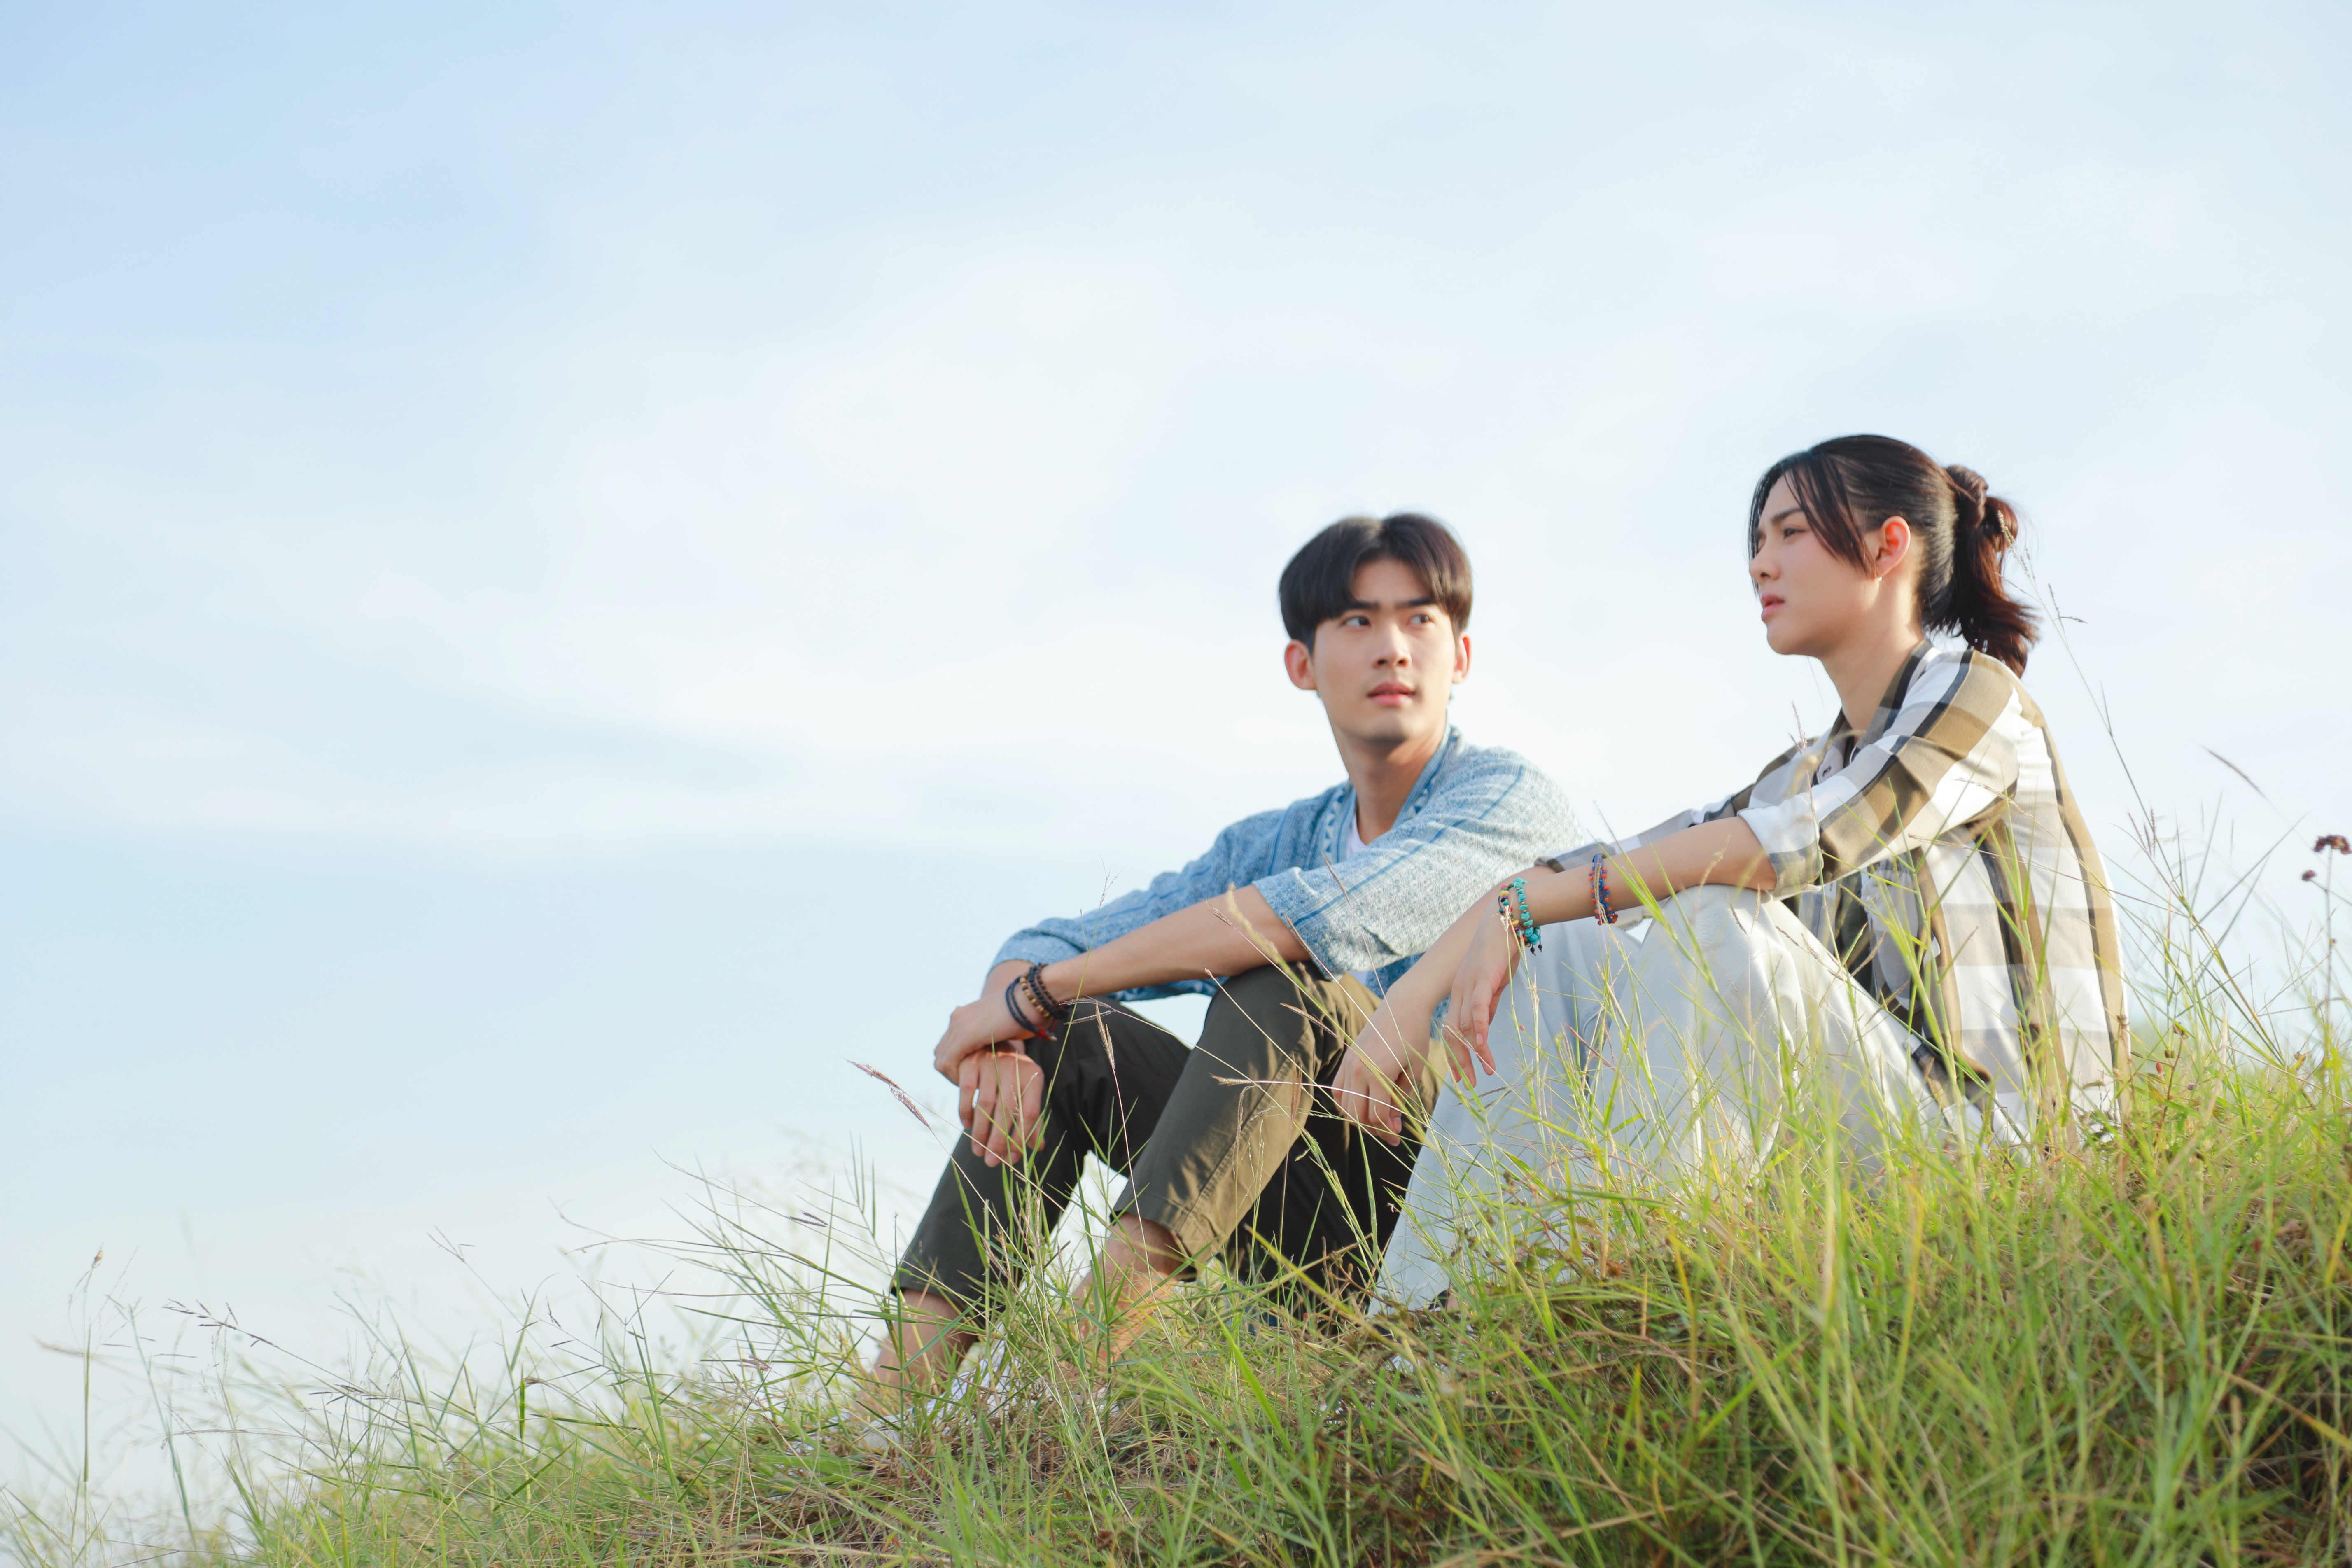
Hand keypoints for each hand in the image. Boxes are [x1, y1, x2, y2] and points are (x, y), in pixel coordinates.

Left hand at [932, 963, 1037, 1080]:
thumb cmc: (1027, 1014)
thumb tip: (995, 1045)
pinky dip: (955, 1076)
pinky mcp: (964, 1036)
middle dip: (951, 1071)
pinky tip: (969, 1085)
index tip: (970, 1076)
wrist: (1032, 1000)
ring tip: (969, 1087)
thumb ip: (991, 1034)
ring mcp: (959, 1026)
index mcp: (965, 1014)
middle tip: (967, 1085)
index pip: (947, 1044)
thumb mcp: (1003, 1025)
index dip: (955, 1063)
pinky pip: (947, 1063)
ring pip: (941, 1059)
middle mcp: (957, 1018)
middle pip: (940, 1052)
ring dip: (952, 1076)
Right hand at [959, 1047, 1045, 1167]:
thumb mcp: (1026, 1090)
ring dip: (981, 1132)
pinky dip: (966, 1112)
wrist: (991, 1041)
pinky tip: (967, 1127)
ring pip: (985, 1104)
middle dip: (998, 1140)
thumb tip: (1036, 1149)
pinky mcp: (971, 1062)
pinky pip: (966, 1092)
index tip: (1012, 1158)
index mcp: (1033, 1075)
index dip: (1022, 1137)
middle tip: (992, 1162)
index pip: (1030, 1112)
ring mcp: (991, 1063)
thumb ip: (1031, 1118)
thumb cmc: (1012, 1074)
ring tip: (978, 1152)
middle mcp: (1013, 1067)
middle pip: (1007, 1111)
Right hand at [1332, 997, 1435, 1145]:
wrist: (1401, 1007)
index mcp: (1379, 1073)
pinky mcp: (1345, 1060)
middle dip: (1374, 1128)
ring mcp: (1348, 1065)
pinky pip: (1338, 1091)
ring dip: (1360, 1118)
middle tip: (1389, 1132)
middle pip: (1359, 1114)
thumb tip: (1392, 1126)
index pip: (1378, 1115)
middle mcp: (1358, 1070)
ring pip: (1345, 1106)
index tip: (1398, 1135)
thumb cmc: (1414, 1038)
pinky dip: (1348, 1103)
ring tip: (1377, 1119)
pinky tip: (1363, 1104)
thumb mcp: (1413, 1072)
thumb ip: (1400, 1100)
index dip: (1388, 1130)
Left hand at [1443, 905, 1522, 1080]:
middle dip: (1459, 1061)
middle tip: (1467, 1085)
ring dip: (1475, 1051)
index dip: (1455, 1055)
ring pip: (1466, 1025)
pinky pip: (1478, 1007)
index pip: (1452, 1030)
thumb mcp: (1494, 983)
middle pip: (1453, 1033)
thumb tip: (1485, 1028)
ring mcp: (1469, 985)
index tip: (1461, 1076)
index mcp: (1460, 993)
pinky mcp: (1482, 979)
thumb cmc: (1502, 950)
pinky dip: (1480, 1028)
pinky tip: (1483, 1045)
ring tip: (1485, 1071)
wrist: (1506, 919)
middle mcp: (1459, 991)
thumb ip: (1488, 1004)